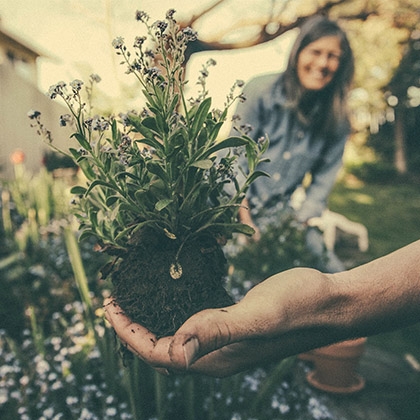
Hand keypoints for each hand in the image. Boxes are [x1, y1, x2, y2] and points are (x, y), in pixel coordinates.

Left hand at [103, 268, 326, 376]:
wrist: (331, 302)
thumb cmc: (300, 307)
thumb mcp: (260, 316)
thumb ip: (219, 331)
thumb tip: (176, 352)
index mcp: (217, 359)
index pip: (159, 354)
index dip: (128, 333)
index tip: (109, 305)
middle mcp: (218, 356)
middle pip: (162, 349)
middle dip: (133, 329)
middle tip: (115, 300)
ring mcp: (228, 341)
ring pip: (177, 337)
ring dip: (152, 320)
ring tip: (136, 298)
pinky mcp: (236, 324)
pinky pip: (196, 323)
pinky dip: (176, 311)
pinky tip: (173, 295)